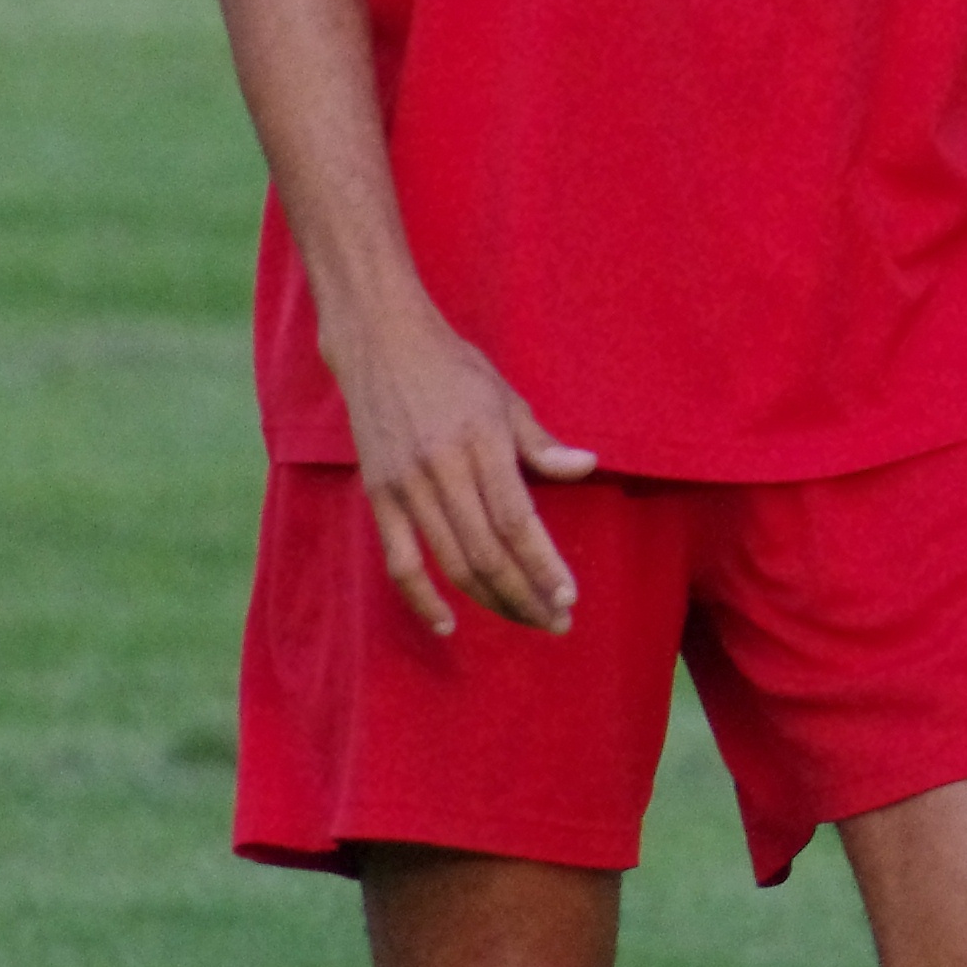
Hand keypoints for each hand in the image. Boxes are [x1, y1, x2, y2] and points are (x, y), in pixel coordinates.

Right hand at [334, 294, 596, 639]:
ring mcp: (408, 485)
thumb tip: (588, 467)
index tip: (568, 598)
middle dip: (525, 595)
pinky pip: (400, 562)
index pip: (517, 520)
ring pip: (451, 562)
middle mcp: (444, 467)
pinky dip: (422, 600)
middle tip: (556, 622)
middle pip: (487, 551)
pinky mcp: (379, 495)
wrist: (380, 341)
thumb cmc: (453, 367)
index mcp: (482, 440)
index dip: (543, 565)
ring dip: (490, 600)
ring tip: (523, 619)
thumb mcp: (505, 395)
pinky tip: (447, 625)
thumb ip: (542, 443)